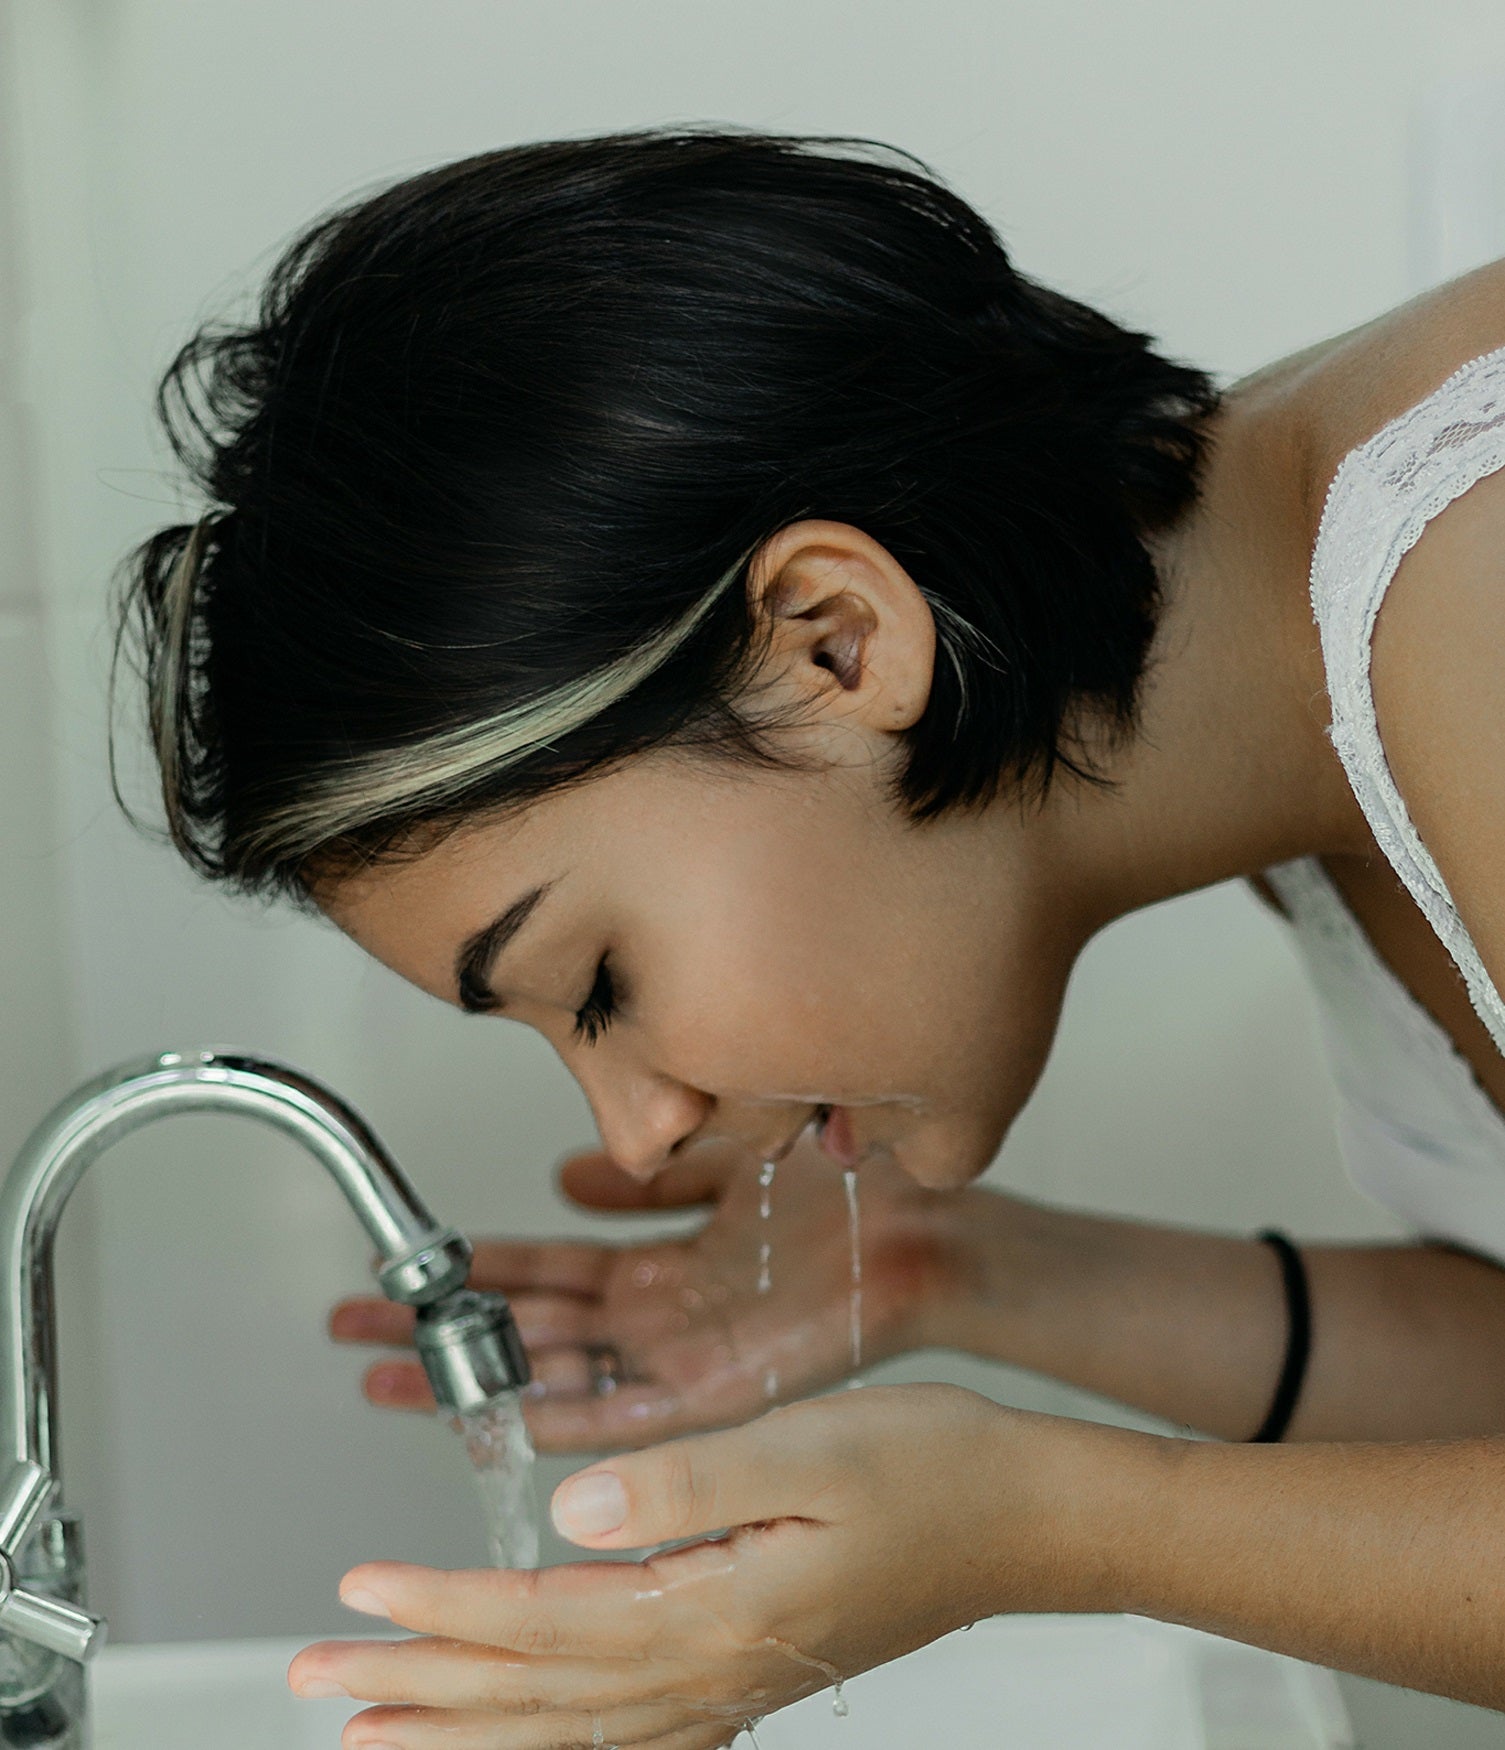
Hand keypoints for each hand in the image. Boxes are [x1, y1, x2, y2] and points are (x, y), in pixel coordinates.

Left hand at [289, 1384, 1133, 1748]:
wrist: (1025, 1519)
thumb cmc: (932, 1471)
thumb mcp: (810, 1446)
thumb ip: (686, 1482)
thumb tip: (567, 1509)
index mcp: (718, 1609)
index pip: (544, 1622)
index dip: (443, 1608)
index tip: (360, 1591)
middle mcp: (715, 1667)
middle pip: (537, 1694)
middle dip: (421, 1688)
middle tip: (319, 1681)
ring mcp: (733, 1680)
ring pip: (569, 1726)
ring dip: (467, 1726)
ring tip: (381, 1729)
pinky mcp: (750, 1667)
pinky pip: (625, 1729)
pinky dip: (551, 1739)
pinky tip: (523, 1734)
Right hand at [330, 1129, 969, 1449]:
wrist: (926, 1227)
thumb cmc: (842, 1190)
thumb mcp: (721, 1160)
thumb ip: (647, 1174)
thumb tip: (567, 1172)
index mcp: (662, 1263)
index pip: (545, 1270)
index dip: (473, 1270)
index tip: (405, 1267)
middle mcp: (661, 1315)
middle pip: (530, 1327)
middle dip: (444, 1330)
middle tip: (356, 1331)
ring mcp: (684, 1357)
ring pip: (560, 1374)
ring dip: (480, 1379)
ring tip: (395, 1379)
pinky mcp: (722, 1390)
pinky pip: (633, 1415)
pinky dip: (572, 1420)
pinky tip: (511, 1421)